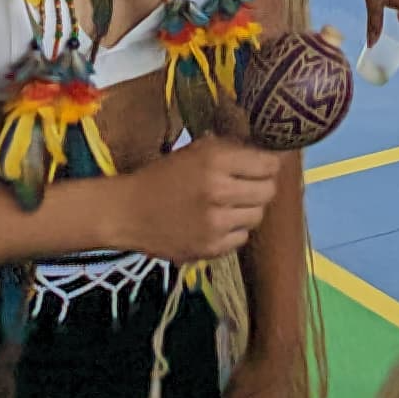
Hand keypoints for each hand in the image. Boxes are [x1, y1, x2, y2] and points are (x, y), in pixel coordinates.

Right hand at [104, 136, 282, 262]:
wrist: (128, 212)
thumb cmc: (161, 176)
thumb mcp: (194, 150)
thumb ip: (230, 149)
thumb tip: (266, 150)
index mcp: (215, 160)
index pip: (268, 164)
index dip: (270, 163)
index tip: (266, 164)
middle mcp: (219, 191)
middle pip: (268, 191)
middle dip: (263, 186)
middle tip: (250, 184)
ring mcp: (216, 223)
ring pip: (257, 216)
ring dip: (249, 209)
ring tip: (230, 204)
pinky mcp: (211, 248)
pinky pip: (242, 238)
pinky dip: (235, 230)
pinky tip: (217, 222)